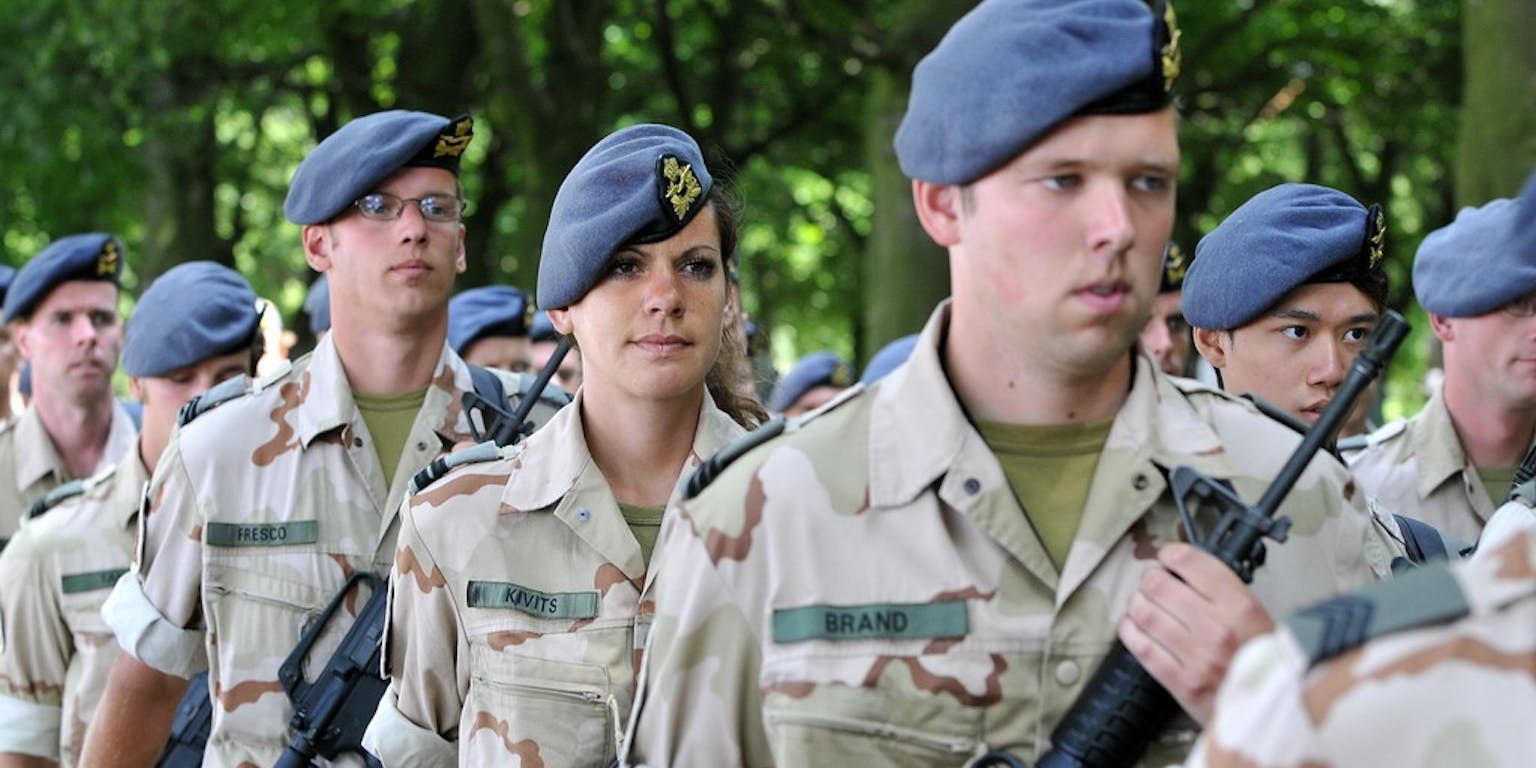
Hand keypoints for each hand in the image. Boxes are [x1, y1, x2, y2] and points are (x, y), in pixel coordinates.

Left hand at [1117, 542, 1273, 724]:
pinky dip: (1130, 631)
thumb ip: (1223, 592)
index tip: (1167, 557)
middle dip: (1149, 579)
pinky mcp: (1182, 683)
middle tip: (1152, 582)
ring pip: (1145, 613)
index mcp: (1241, 607)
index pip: (1192, 563)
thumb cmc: (1266, 662)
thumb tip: (1184, 570)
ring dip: (1136, 603)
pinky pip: (1142, 647)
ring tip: (1141, 603)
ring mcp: (1198, 657)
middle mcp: (1218, 628)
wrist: (1277, 710)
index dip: (1171, 554)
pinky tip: (1132, 626)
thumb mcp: (1257, 616)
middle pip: (1159, 586)